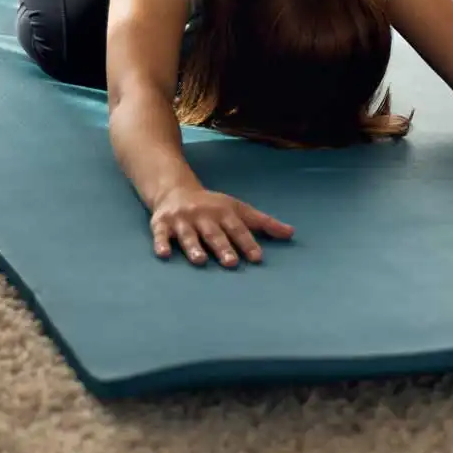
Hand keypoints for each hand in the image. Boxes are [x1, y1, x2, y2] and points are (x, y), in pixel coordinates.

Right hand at [150, 184, 294, 266]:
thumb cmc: (214, 206)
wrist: (176, 190)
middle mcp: (204, 215)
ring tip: (200, 261)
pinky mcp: (162, 224)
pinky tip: (164, 254)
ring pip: (189, 235)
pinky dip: (162, 243)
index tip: (257, 257)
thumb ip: (264, 223)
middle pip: (215, 233)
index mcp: (224, 212)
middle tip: (232, 262)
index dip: (248, 242)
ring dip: (194, 247)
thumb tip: (291, 233)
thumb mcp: (239, 209)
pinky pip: (161, 235)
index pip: (238, 229)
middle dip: (223, 247)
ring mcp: (182, 220)